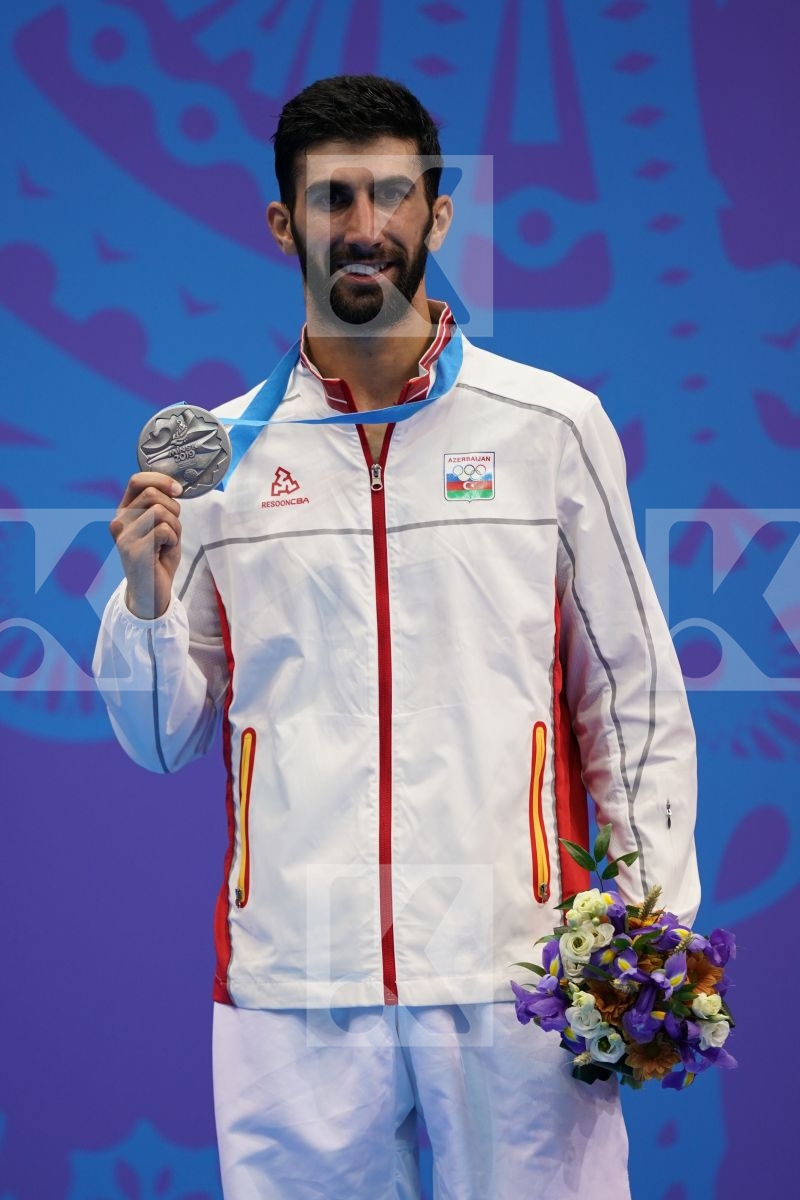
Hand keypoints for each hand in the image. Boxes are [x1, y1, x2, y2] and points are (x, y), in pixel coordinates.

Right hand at [109, 472, 182, 618]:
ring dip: (174, 526)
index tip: (178, 490)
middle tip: (173, 529)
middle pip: (152, 494)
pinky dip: (173, 539)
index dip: (161, 480)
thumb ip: (161, 506)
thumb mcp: (159, 527)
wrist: (151, 592)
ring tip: (168, 542)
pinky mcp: (133, 550)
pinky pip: (164, 530)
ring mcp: (124, 536)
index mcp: (124, 512)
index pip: (137, 480)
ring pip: (159, 511)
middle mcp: (119, 521)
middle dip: (173, 508)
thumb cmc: (158, 559)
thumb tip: (173, 487)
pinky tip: (165, 551)